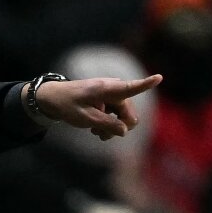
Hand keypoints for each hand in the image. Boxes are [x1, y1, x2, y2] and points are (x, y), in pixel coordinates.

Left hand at [31, 74, 161, 139]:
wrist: (52, 98)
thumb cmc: (67, 105)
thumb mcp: (85, 118)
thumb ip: (106, 124)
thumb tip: (124, 131)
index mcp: (106, 89)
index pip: (130, 87)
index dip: (146, 84)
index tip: (159, 77)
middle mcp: (113, 89)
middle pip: (130, 114)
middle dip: (120, 127)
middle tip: (101, 135)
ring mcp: (111, 94)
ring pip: (124, 117)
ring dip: (113, 127)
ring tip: (96, 132)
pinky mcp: (108, 100)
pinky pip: (117, 115)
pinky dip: (109, 123)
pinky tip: (96, 128)